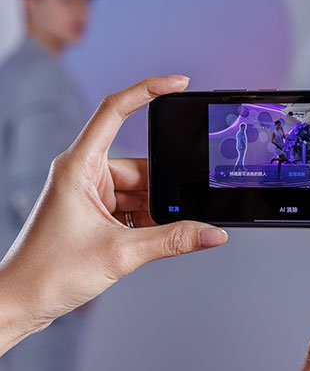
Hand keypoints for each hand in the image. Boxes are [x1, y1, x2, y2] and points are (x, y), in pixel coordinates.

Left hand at [0, 76, 228, 353]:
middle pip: (140, 164)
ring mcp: (89, 192)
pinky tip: (154, 237)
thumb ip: (173, 240)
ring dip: (156, 209)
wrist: (20, 303)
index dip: (148, 90)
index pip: (115, 110)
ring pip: (140, 189)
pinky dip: (148, 220)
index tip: (178, 84)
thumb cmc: (47, 272)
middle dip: (163, 188)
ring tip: (162, 232)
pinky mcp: (94, 211)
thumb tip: (211, 231)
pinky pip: (133, 205)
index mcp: (79, 165)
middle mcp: (83, 173)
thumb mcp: (120, 253)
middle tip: (183, 207)